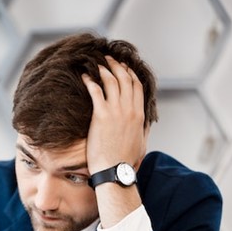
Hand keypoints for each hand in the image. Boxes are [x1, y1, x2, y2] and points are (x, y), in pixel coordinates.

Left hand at [82, 56, 147, 173]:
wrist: (115, 171)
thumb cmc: (126, 162)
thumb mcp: (142, 144)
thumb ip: (144, 130)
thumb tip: (146, 124)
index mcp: (139, 115)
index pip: (137, 86)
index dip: (130, 73)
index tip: (124, 67)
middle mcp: (130, 109)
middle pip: (125, 79)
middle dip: (117, 66)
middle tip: (108, 59)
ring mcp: (116, 111)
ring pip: (111, 81)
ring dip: (103, 69)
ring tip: (95, 63)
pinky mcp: (101, 115)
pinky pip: (96, 91)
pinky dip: (91, 80)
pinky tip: (85, 76)